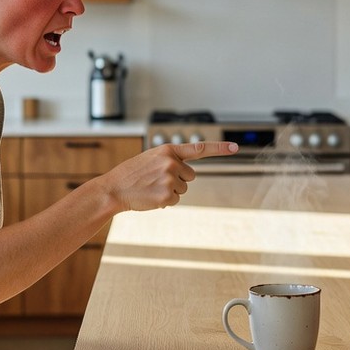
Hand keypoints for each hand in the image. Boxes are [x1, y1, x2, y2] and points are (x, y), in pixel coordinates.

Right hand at [100, 142, 237, 210]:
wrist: (114, 189)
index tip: (236, 147)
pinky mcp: (167, 195)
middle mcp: (171, 162)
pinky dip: (165, 202)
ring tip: (151, 187)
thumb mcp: (151, 158)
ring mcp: (169, 179)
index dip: (220, 148)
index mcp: (168, 150)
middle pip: (190, 176)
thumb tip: (188, 175)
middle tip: (156, 180)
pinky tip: (151, 197)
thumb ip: (170, 160)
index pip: (199, 148)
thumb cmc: (132, 174)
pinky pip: (175, 201)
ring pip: (183, 189)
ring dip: (170, 191)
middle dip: (178, 180)